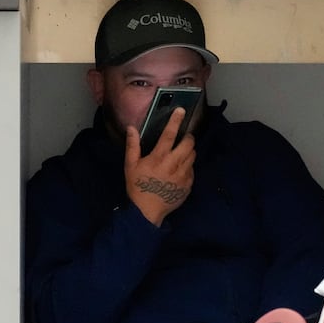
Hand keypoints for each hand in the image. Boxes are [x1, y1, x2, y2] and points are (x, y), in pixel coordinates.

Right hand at [124, 108, 195, 226]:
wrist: (147, 212)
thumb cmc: (137, 187)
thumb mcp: (130, 166)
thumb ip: (133, 146)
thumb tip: (131, 128)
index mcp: (158, 158)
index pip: (169, 135)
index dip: (175, 121)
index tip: (181, 110)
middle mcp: (173, 165)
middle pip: (188, 144)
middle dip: (188, 137)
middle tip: (184, 138)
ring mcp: (183, 176)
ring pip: (193, 156)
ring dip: (189, 151)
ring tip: (182, 154)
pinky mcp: (188, 185)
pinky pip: (193, 170)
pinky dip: (188, 166)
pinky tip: (180, 170)